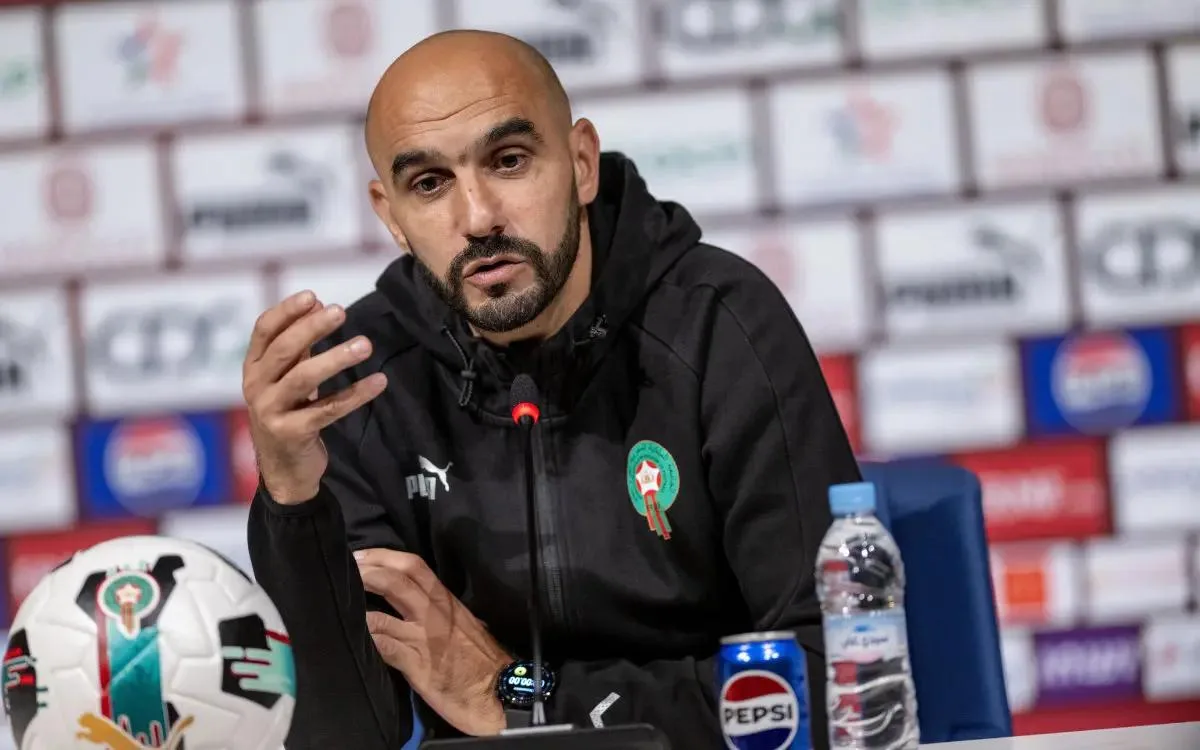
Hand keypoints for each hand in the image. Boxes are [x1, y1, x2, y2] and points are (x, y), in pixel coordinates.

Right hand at [241, 290, 387, 503]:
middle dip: (312, 328)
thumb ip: (299, 345)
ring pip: (303, 378)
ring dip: (336, 358)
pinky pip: (328, 409)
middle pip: (284, 350)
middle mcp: (256, 387)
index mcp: (253, 368)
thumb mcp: (287, 377)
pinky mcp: (291, 433)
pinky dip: (355, 394)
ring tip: (365, 345)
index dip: (286, 312)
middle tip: (341, 312)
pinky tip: (379, 381)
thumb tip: (318, 304)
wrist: (284, 470)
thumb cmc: (288, 413)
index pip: (263, 331)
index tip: (313, 297)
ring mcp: (270, 411)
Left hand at [355, 548, 510, 735]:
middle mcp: (434, 614)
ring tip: (339, 604)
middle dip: (366, 572)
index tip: (362, 556)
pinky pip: (383, 647)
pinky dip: (366, 638)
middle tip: (345, 571)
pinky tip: (353, 635)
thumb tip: (426, 604)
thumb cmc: (483, 660)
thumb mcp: (467, 625)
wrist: (498, 691)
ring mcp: (423, 638)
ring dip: (357, 606)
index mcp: (446, 601)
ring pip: (383, 613)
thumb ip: (444, 612)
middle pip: (395, 581)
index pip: (414, 566)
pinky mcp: (416, 664)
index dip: (384, 556)